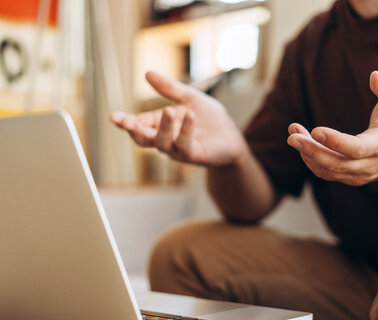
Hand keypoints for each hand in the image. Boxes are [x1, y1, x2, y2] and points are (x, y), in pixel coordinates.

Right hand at [110, 71, 246, 166]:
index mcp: (161, 125)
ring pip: (163, 143)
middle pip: (143, 139)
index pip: (139, 124)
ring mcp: (179, 149)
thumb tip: (147, 73)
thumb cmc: (209, 119)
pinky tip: (189, 116)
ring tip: (168, 110)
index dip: (126, 121)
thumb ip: (169, 88)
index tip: (114, 116)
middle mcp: (166, 139)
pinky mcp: (194, 155)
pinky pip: (185, 145)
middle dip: (132, 130)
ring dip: (164, 127)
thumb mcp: (189, 98)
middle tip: (124, 121)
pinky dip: (186, 130)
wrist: (231, 136)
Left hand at [287, 71, 377, 185]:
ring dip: (307, 153)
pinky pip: (325, 172)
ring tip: (293, 134)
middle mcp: (368, 165)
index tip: (316, 130)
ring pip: (327, 169)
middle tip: (292, 137)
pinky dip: (310, 159)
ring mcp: (357, 175)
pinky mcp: (346, 178)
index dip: (336, 141)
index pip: (356, 148)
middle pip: (336, 163)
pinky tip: (302, 142)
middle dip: (312, 151)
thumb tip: (375, 75)